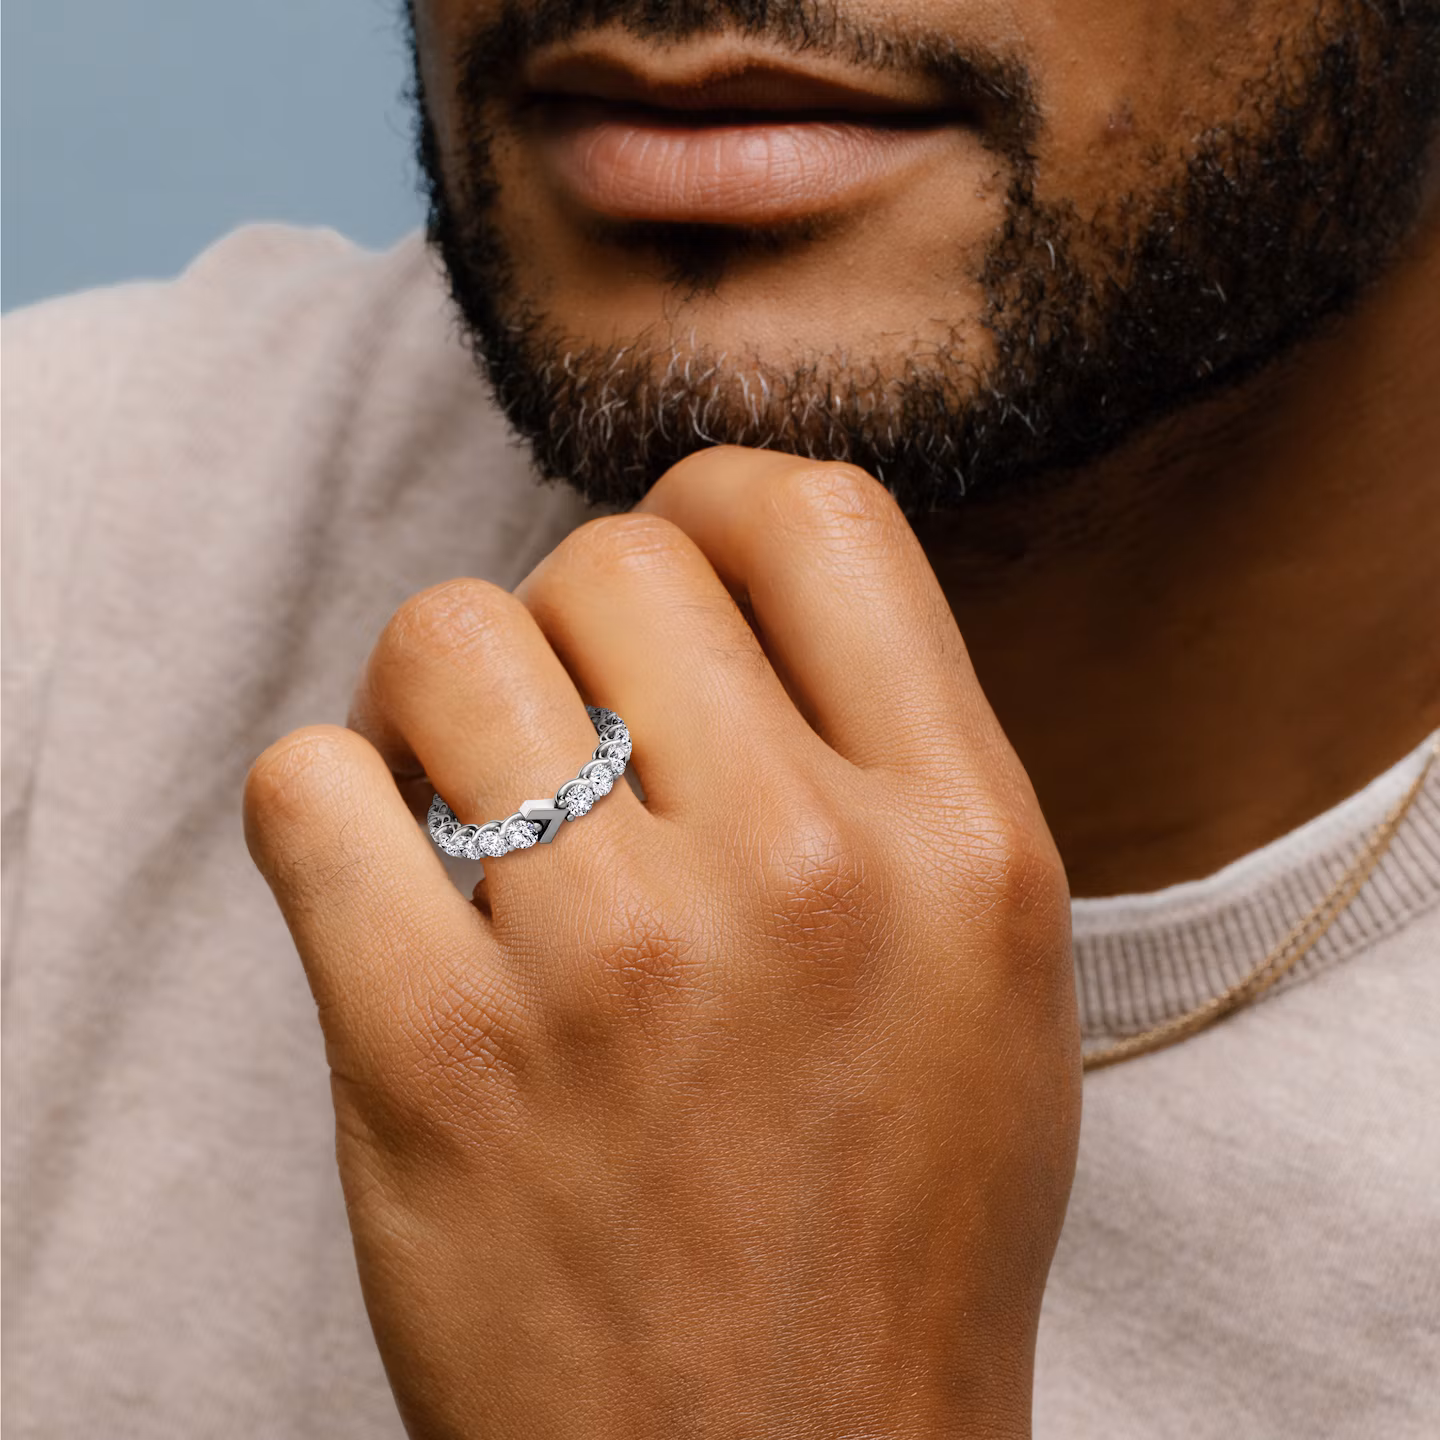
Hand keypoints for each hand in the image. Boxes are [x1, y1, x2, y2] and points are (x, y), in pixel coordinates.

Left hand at [244, 447, 1080, 1439]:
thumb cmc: (899, 1225)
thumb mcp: (990, 972)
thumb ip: (887, 761)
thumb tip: (730, 597)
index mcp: (962, 841)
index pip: (819, 518)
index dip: (715, 506)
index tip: (668, 575)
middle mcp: (801, 874)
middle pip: (610, 559)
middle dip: (567, 617)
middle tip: (564, 726)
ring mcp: (611, 963)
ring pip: (445, 640)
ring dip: (437, 700)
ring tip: (465, 799)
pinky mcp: (429, 1058)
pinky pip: (311, 789)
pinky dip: (330, 806)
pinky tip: (384, 879)